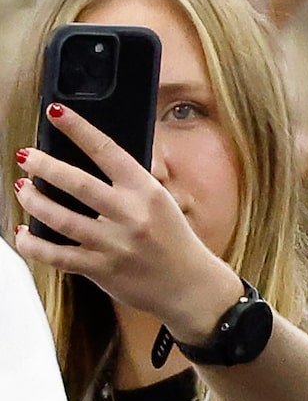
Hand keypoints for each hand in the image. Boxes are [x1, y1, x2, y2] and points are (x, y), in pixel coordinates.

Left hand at [15, 105, 241, 339]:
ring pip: (60, 218)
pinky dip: (33, 244)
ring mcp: (115, 244)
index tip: (55, 112)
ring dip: (33, 200)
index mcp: (147, 192)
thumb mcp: (162, 204)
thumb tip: (92, 157)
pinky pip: (56, 256)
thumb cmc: (174, 242)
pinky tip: (24, 233)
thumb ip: (131, 183)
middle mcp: (131, 216)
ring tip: (22, 189)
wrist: (192, 288)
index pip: (108, 151)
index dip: (78, 129)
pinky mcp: (102, 269)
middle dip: (43, 165)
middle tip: (25, 156)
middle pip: (76, 183)